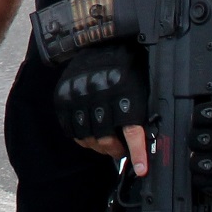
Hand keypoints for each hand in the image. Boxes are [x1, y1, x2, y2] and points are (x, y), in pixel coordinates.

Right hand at [54, 45, 148, 173]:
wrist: (100, 42)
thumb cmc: (126, 67)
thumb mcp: (140, 86)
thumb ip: (141, 112)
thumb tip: (147, 142)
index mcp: (123, 91)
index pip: (132, 130)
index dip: (137, 152)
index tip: (141, 169)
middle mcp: (99, 94)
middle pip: (106, 139)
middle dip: (116, 150)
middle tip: (121, 150)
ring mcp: (79, 96)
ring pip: (88, 137)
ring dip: (98, 147)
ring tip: (106, 144)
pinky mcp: (64, 97)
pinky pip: (71, 129)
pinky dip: (82, 138)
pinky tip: (90, 135)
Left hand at [189, 50, 211, 198]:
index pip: (197, 116)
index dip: (201, 121)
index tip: (208, 125)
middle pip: (193, 139)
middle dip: (199, 141)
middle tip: (209, 143)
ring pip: (195, 162)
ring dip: (200, 161)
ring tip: (211, 160)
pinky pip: (204, 183)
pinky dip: (205, 181)